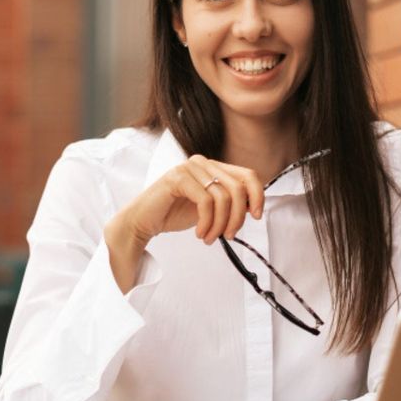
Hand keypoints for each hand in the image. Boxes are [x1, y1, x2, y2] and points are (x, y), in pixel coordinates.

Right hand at [115, 155, 264, 246]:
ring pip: (223, 196)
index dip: (258, 195)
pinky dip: (207, 222)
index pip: (248, 175)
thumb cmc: (173, 214)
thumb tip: (253, 207)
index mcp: (213, 167)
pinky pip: (205, 201)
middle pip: (238, 188)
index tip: (256, 216)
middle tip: (228, 235)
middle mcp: (203, 163)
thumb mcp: (210, 209)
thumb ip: (229, 204)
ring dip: (220, 224)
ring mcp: (189, 168)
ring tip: (210, 237)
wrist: (143, 221)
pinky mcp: (178, 177)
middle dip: (237, 217)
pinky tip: (199, 233)